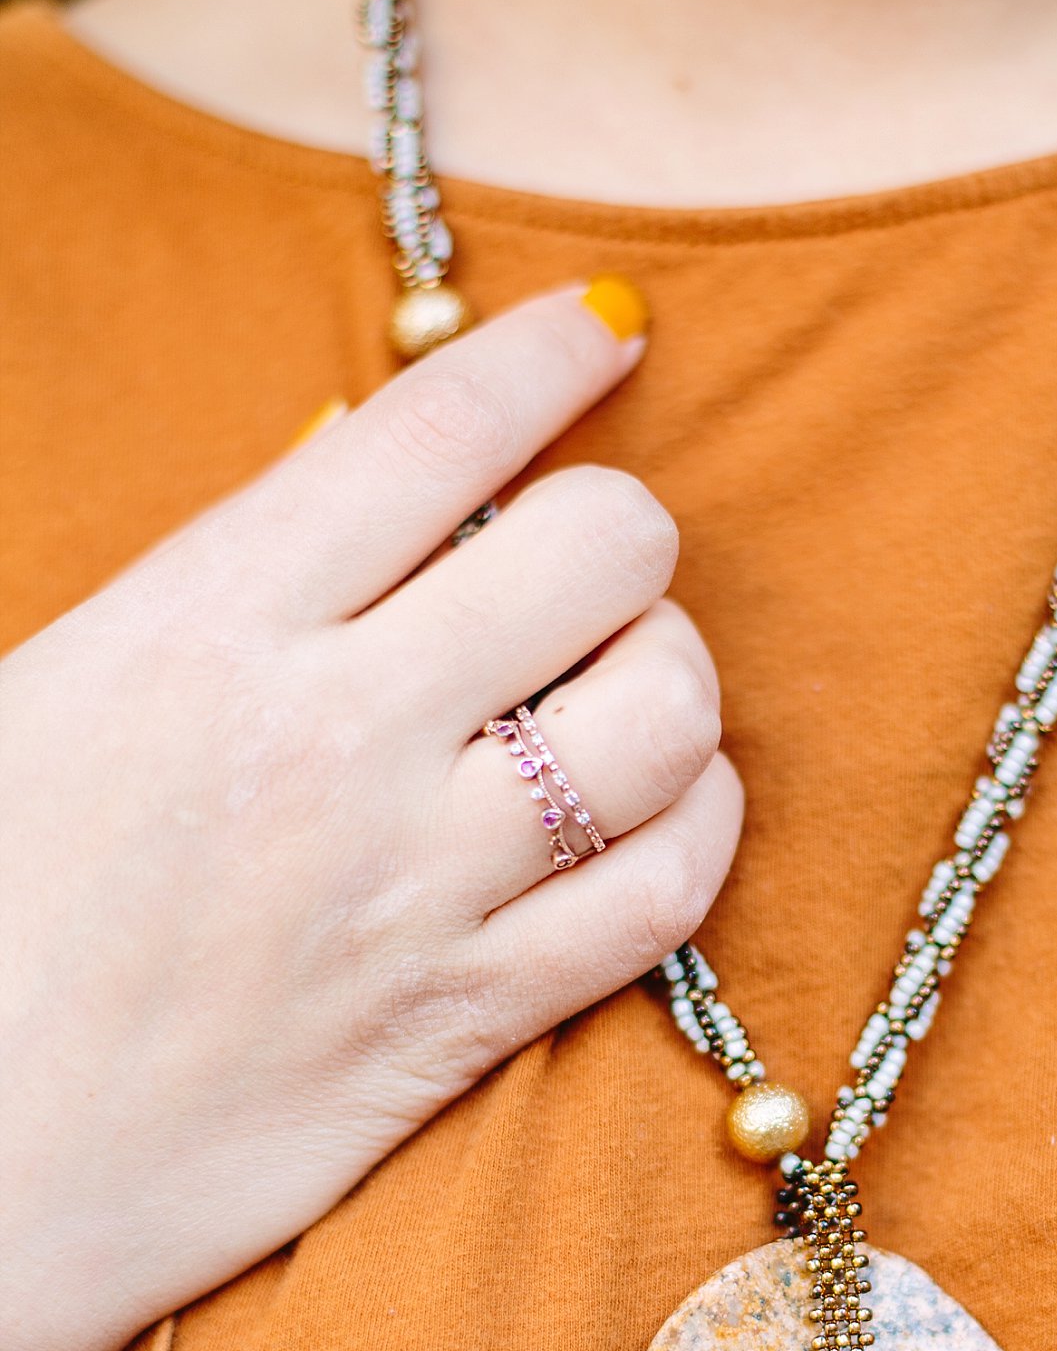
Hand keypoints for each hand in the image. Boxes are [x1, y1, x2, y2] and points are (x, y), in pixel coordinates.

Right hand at [0, 285, 741, 1350]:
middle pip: (600, 553)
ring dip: (674, 679)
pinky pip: (670, 889)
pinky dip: (697, 826)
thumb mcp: (49, 690)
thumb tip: (358, 476)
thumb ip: (219, 586)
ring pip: (666, 715)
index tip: (609, 332)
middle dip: (618, 536)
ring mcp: (418, 885)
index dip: (550, 357)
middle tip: (577, 569)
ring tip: (621, 687)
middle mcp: (331, 740)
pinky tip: (663, 807)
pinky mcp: (472, 1018)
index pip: (434, 435)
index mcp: (201, 626)